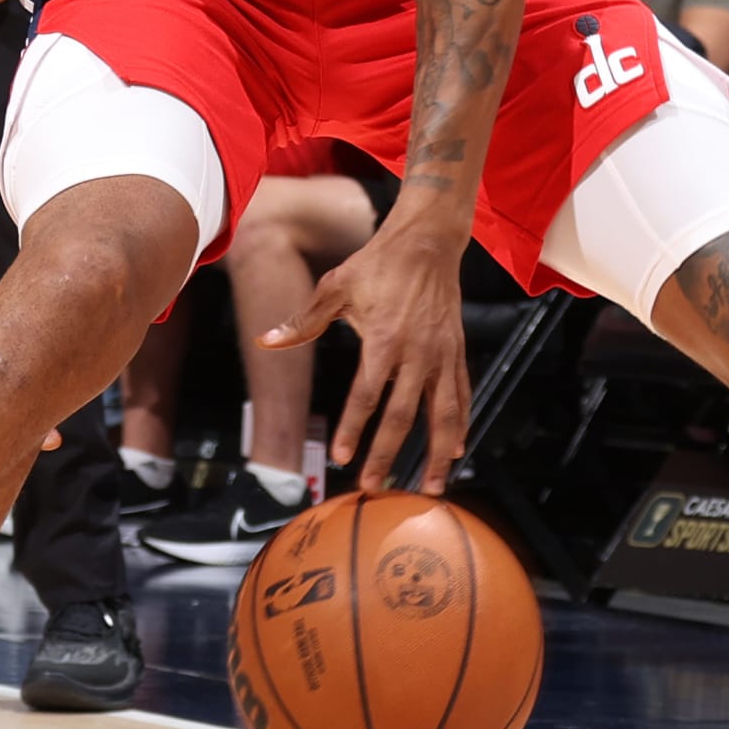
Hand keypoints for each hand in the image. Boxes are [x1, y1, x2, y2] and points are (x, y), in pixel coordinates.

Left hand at [261, 212, 470, 494]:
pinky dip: (460, 423)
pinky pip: (462, 394)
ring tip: (431, 487)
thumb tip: (267, 341)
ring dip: (437, 453)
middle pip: (403, 414)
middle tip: (376, 487)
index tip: (341, 457)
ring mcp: (441, 354)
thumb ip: (303, 321)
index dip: (354, 428)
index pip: (367, 394)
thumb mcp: (336, 287)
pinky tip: (457, 449)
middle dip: (388, 453)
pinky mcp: (457, 352)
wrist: (428, 240)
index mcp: (383, 338)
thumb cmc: (378, 263)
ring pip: (442, 414)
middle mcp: (416, 352)